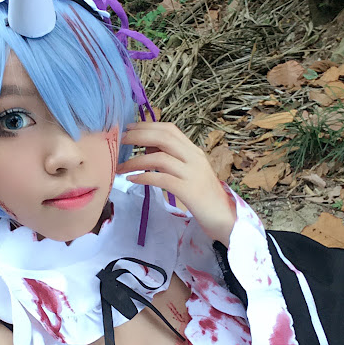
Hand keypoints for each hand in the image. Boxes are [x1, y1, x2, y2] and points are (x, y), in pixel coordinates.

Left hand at [117, 122, 236, 245]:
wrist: (225, 218)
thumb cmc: (204, 197)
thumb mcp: (189, 172)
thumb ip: (172, 158)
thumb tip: (147, 147)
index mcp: (194, 152)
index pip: (170, 129)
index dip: (147, 126)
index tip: (128, 128)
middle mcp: (194, 158)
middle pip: (164, 138)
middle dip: (138, 136)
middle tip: (119, 141)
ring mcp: (192, 173)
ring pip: (160, 157)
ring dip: (135, 160)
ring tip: (119, 166)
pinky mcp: (189, 191)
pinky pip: (161, 179)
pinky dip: (144, 177)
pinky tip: (132, 179)